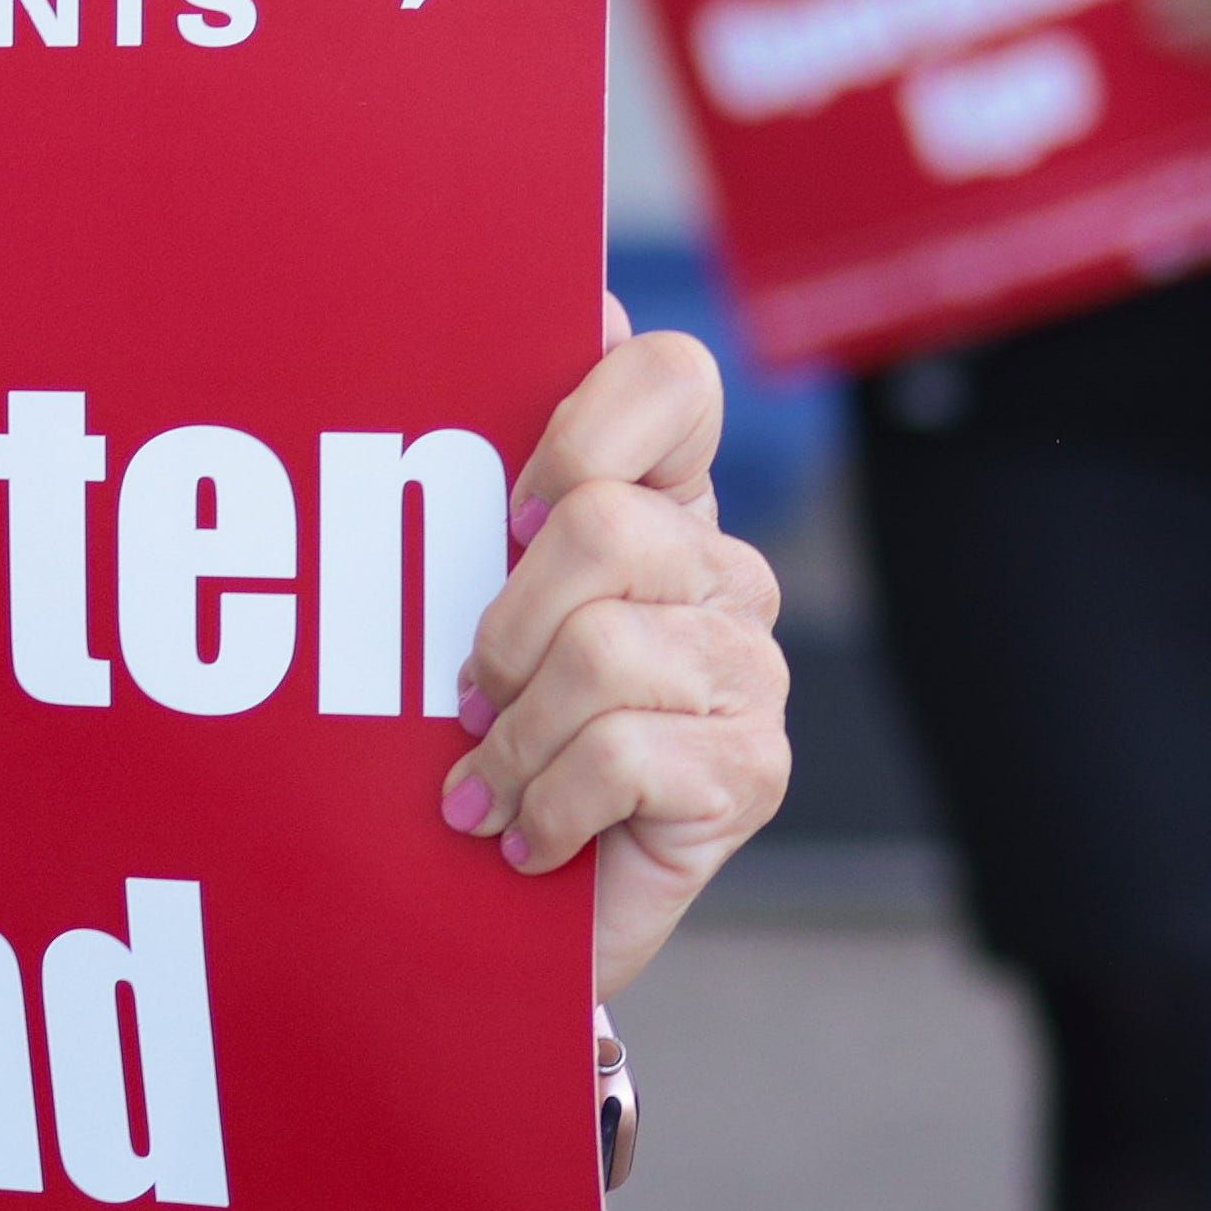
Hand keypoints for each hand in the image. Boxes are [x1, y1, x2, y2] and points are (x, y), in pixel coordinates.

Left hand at [451, 315, 790, 1003]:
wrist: (509, 923)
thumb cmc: (481, 744)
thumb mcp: (459, 605)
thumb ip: (497, 474)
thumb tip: (584, 286)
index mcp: (660, 503)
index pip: (671, 380)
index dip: (579, 429)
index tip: (506, 514)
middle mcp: (721, 572)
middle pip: (608, 526)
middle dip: (504, 621)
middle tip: (466, 694)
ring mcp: (749, 670)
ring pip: (604, 650)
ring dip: (511, 736)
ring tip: (483, 784)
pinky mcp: (751, 771)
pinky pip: (623, 752)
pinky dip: (544, 804)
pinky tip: (523, 836)